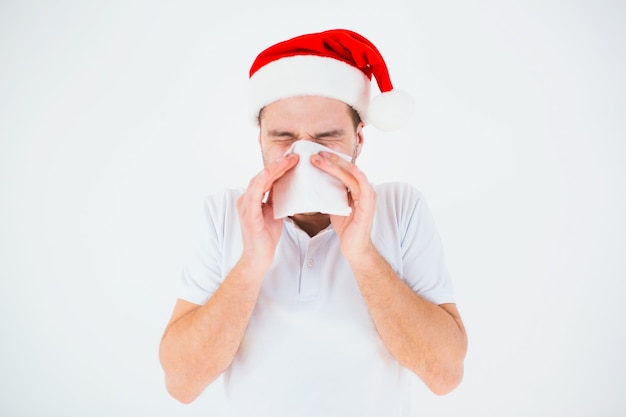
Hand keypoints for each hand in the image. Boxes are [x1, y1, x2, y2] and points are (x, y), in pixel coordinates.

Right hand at [236, 153, 298, 270]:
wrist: (258, 257)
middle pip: (262, 176)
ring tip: (288, 161)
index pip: (265, 178)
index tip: (293, 159)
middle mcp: (245, 199)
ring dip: (273, 169)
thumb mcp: (274, 212)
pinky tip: (269, 173)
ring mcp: (246, 206)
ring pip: (259, 181)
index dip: (279, 167)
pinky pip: (254, 194)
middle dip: (278, 165)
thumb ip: (276, 198)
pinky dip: (262, 182)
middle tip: (294, 156)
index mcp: (251, 198)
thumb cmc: (265, 236)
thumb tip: (286, 185)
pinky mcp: (249, 214)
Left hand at [311, 151, 376, 260]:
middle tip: (316, 154)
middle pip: (347, 169)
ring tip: (322, 159)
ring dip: (337, 166)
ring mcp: (367, 196)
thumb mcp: (335, 204)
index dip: (331, 161)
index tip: (316, 155)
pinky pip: (364, 188)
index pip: (343, 169)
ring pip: (352, 175)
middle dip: (331, 160)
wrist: (354, 246)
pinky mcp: (368, 206)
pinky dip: (359, 176)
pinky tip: (352, 168)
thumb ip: (331, 192)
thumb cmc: (346, 226)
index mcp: (356, 188)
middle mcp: (363, 189)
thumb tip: (315, 182)